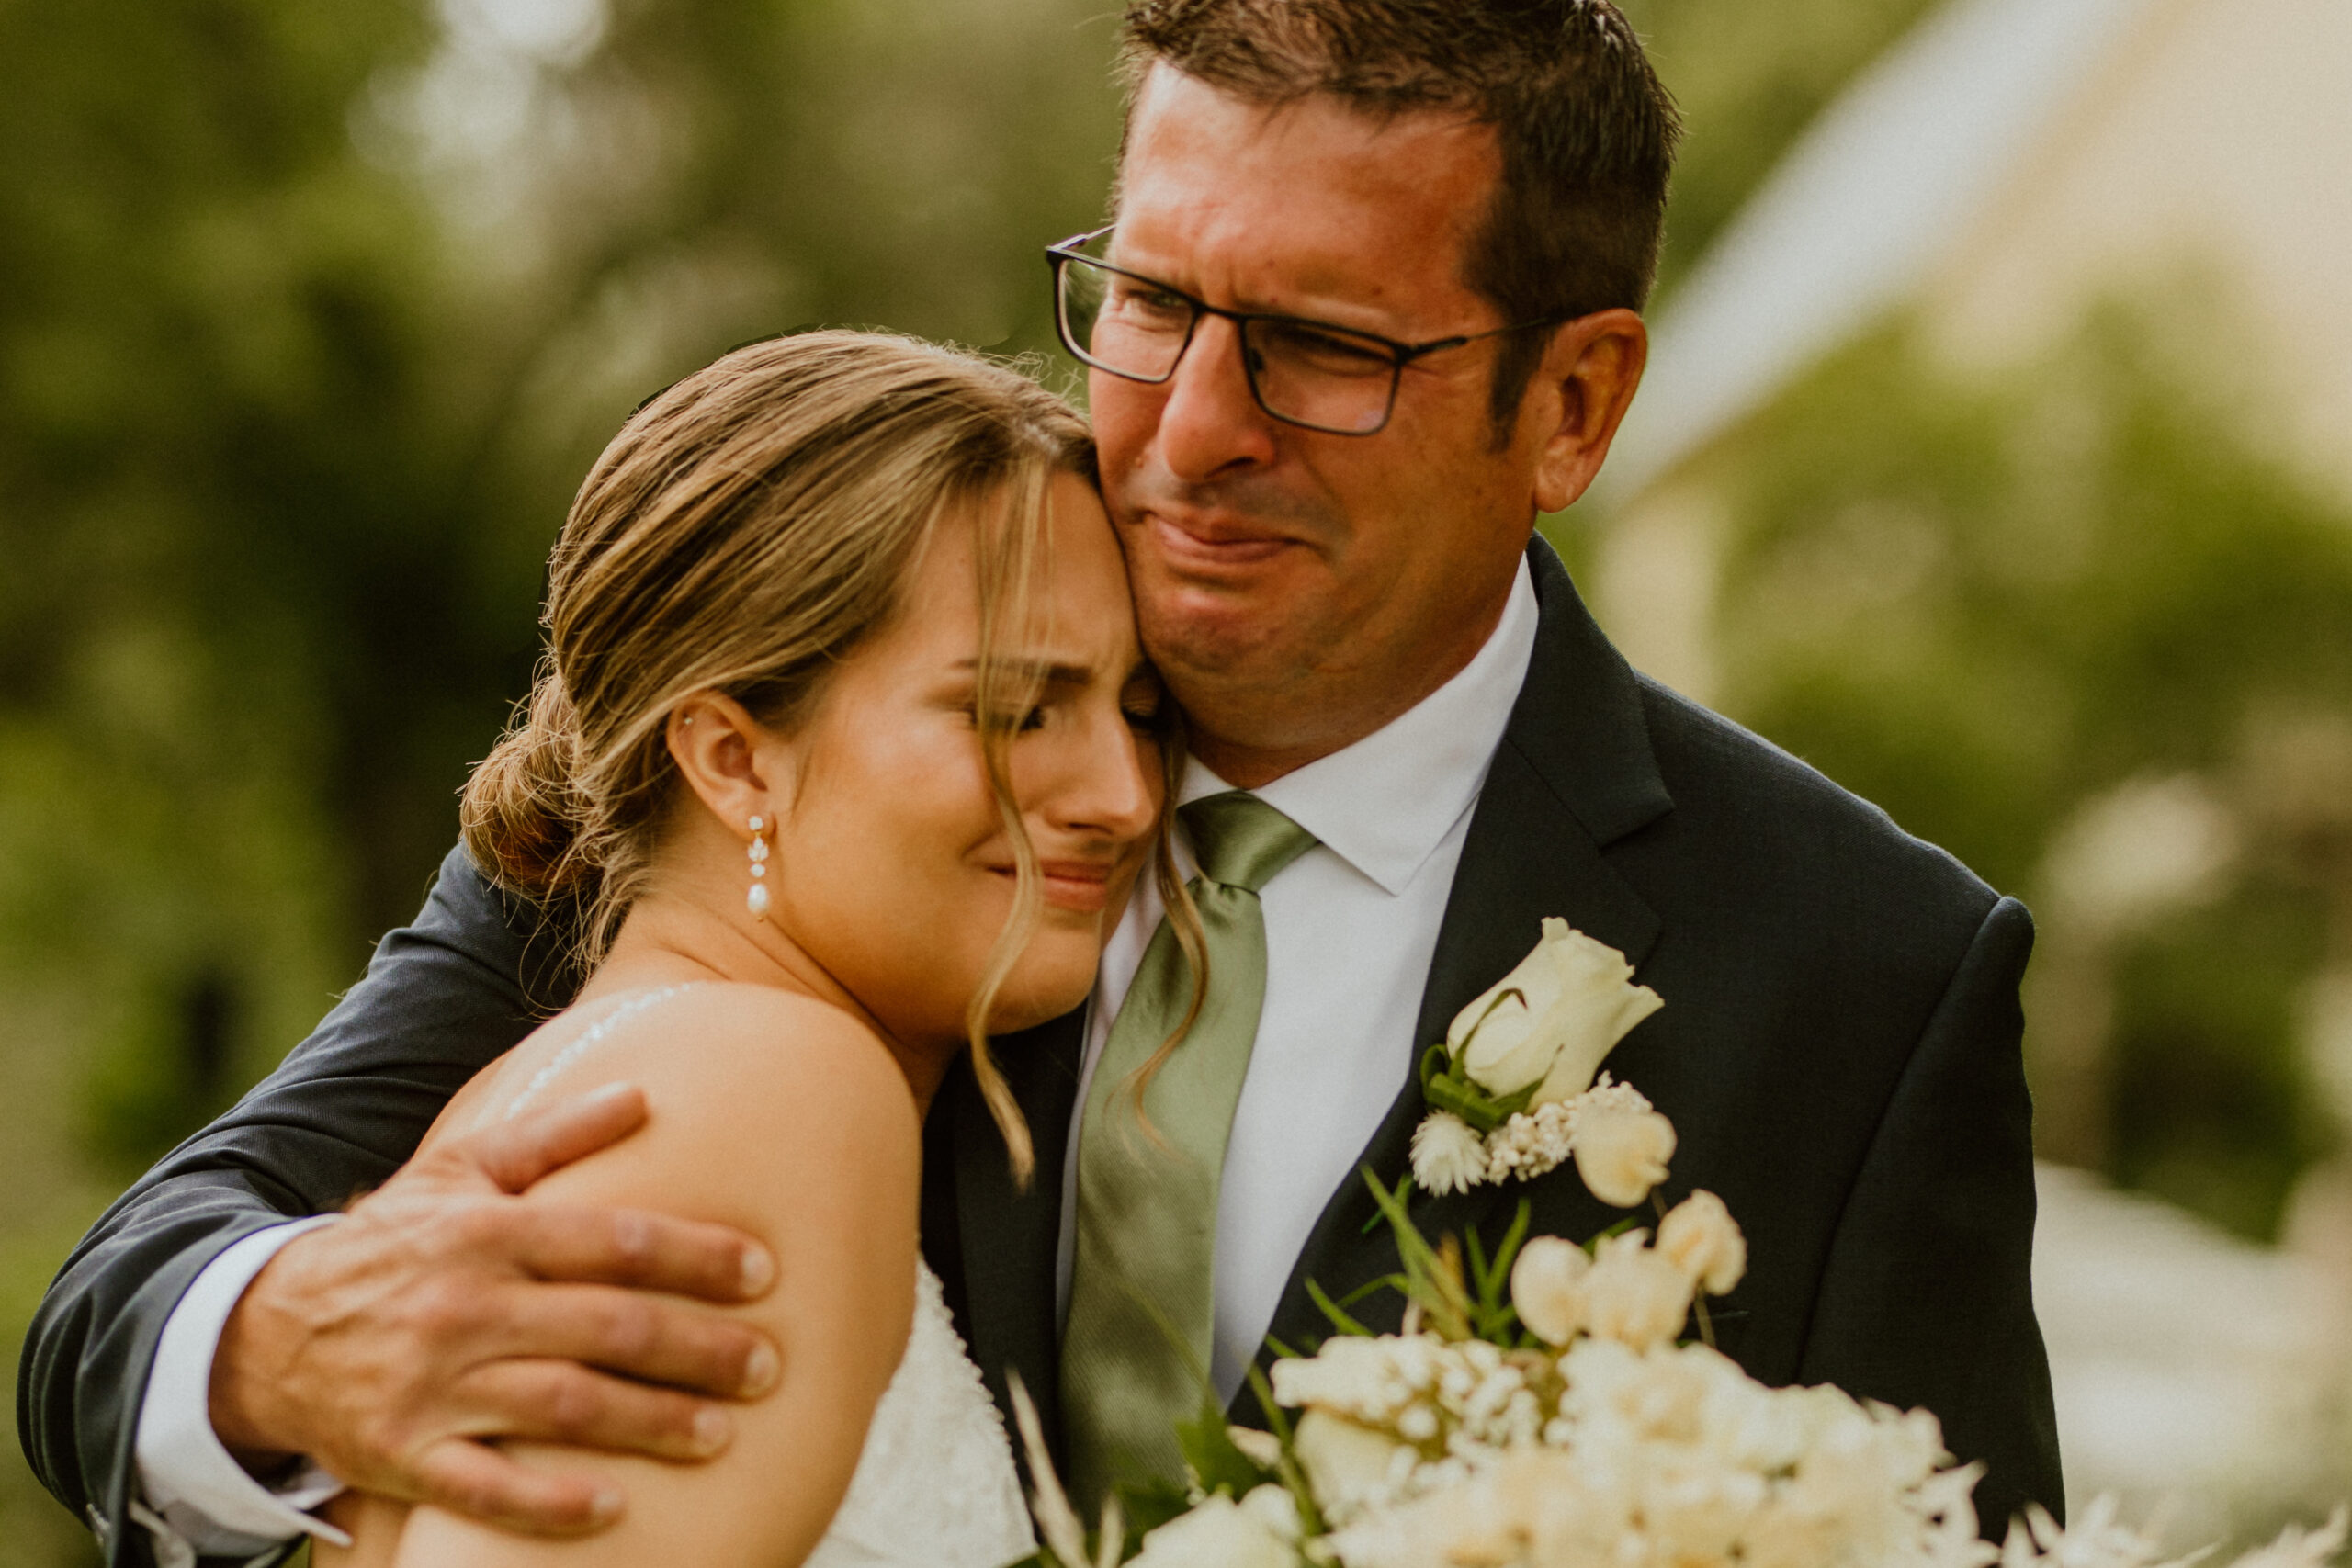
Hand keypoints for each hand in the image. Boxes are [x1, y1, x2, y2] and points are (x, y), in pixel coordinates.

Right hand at [210, 1082, 780, 1534]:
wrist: (262, 1331)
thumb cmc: (390, 1243)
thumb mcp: (457, 1170)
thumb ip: (554, 1133)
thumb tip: (645, 1093)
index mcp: (487, 1233)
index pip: (611, 1238)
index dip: (694, 1254)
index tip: (765, 1271)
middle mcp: (463, 1306)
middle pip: (604, 1326)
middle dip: (696, 1348)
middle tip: (769, 1364)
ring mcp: (430, 1386)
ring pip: (560, 1406)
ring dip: (649, 1422)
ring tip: (723, 1433)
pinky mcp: (400, 1457)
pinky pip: (482, 1490)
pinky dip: (548, 1505)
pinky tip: (614, 1509)